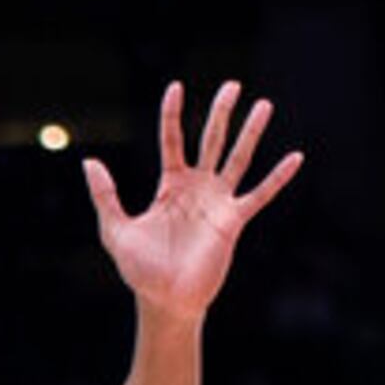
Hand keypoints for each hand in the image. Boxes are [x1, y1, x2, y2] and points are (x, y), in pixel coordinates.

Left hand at [83, 82, 301, 321]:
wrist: (164, 299)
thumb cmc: (139, 268)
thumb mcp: (115, 230)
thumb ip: (105, 196)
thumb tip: (89, 162)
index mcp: (170, 185)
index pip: (172, 140)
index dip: (172, 115)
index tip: (175, 86)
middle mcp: (197, 188)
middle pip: (211, 140)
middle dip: (221, 113)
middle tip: (232, 85)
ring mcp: (217, 202)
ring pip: (238, 158)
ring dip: (251, 133)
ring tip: (264, 104)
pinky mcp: (233, 221)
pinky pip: (259, 194)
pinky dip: (277, 177)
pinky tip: (295, 157)